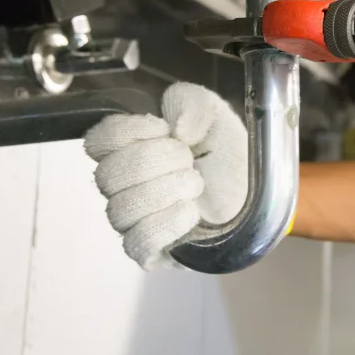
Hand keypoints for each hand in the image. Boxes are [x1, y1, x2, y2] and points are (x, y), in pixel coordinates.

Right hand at [84, 83, 246, 269]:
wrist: (256, 191)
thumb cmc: (227, 154)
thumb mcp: (213, 112)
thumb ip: (190, 102)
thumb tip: (178, 128)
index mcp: (129, 150)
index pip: (98, 141)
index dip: (128, 131)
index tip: (164, 129)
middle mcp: (124, 187)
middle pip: (107, 176)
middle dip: (153, 161)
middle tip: (187, 159)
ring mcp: (135, 222)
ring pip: (119, 211)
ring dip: (163, 191)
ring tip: (195, 184)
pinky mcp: (154, 252)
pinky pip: (137, 244)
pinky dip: (164, 224)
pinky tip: (190, 211)